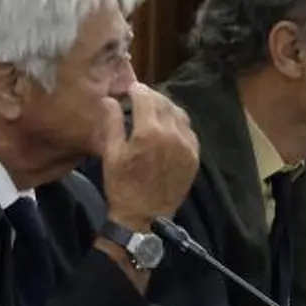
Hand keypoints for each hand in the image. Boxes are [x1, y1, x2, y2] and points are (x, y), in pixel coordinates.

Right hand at [99, 83, 198, 229]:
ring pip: (179, 114)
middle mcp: (172, 133)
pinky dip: (178, 124)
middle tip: (141, 97)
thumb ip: (112, 123)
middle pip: (164, 102)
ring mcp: (187, 145)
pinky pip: (188, 131)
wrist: (144, 217)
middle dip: (152, 97)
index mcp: (149, 132)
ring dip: (167, 108)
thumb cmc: (121, 187)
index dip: (137, 90)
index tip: (130, 89)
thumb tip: (110, 100)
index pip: (146, 97)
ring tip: (155, 111)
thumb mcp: (111, 155)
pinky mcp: (194, 156)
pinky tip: (168, 128)